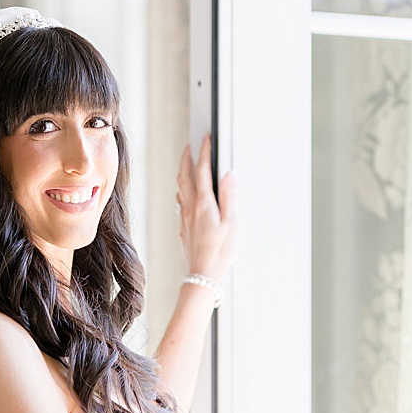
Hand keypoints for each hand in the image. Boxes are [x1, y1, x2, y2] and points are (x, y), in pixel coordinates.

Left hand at [176, 136, 234, 281]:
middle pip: (184, 177)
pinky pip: (181, 203)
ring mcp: (184, 218)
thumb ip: (229, 197)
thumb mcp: (231, 222)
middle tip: (190, 146)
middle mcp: (190, 208)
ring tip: (187, 165)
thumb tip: (228, 174)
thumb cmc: (220, 251)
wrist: (202, 273)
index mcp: (204, 204)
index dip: (203, 152)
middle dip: (186, 159)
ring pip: (180, 189)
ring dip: (183, 174)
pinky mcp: (184, 227)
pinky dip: (184, 191)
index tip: (205, 138)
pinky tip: (187, 194)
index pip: (201, 171)